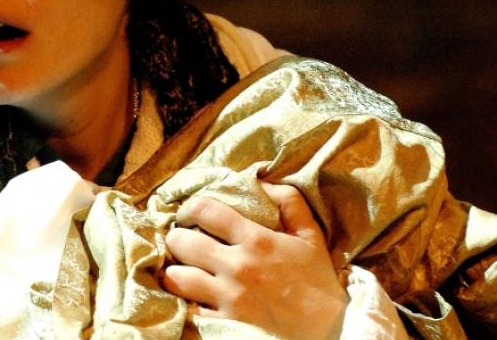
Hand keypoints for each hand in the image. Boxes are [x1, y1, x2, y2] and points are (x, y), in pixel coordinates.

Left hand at [163, 183, 347, 339]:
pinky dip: (185, 302)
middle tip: (182, 241)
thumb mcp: (310, 236)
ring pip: (177, 278)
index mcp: (256, 240)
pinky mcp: (225, 323)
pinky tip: (191, 296)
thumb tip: (261, 181)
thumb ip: (289, 202)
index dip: (189, 207)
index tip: (189, 213)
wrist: (330, 331)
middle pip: (182, 242)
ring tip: (181, 269)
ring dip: (175, 272)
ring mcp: (228, 297)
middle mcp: (237, 266)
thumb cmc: (318, 281)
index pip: (205, 210)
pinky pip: (189, 309)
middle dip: (176, 238)